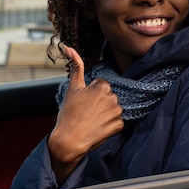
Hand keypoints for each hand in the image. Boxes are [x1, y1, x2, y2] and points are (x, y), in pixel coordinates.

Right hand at [48, 46, 123, 182]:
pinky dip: (109, 124)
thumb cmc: (68, 114)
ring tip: (91, 120)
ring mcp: (117, 112)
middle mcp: (113, 97)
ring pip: (113, 108)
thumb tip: (69, 47)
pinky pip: (117, 121)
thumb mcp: (72, 88)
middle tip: (85, 112)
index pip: (100, 86)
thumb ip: (75, 66)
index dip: (90, 94)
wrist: (69, 141)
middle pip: (108, 96)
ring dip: (105, 113)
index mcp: (103, 86)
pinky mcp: (120, 125)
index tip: (83, 103)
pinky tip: (98, 127)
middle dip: (99, 103)